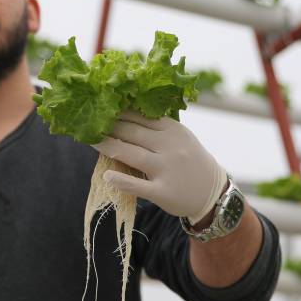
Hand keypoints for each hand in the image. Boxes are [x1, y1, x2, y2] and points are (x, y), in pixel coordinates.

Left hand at [93, 111, 226, 221]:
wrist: (212, 192)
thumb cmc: (190, 161)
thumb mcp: (180, 137)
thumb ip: (157, 127)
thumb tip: (123, 113)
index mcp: (173, 130)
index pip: (140, 116)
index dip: (117, 112)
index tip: (99, 108)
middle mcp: (170, 147)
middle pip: (132, 133)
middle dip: (108, 127)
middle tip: (88, 123)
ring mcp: (166, 169)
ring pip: (132, 155)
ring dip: (108, 147)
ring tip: (90, 140)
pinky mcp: (163, 192)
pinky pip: (139, 186)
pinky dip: (122, 180)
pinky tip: (107, 176)